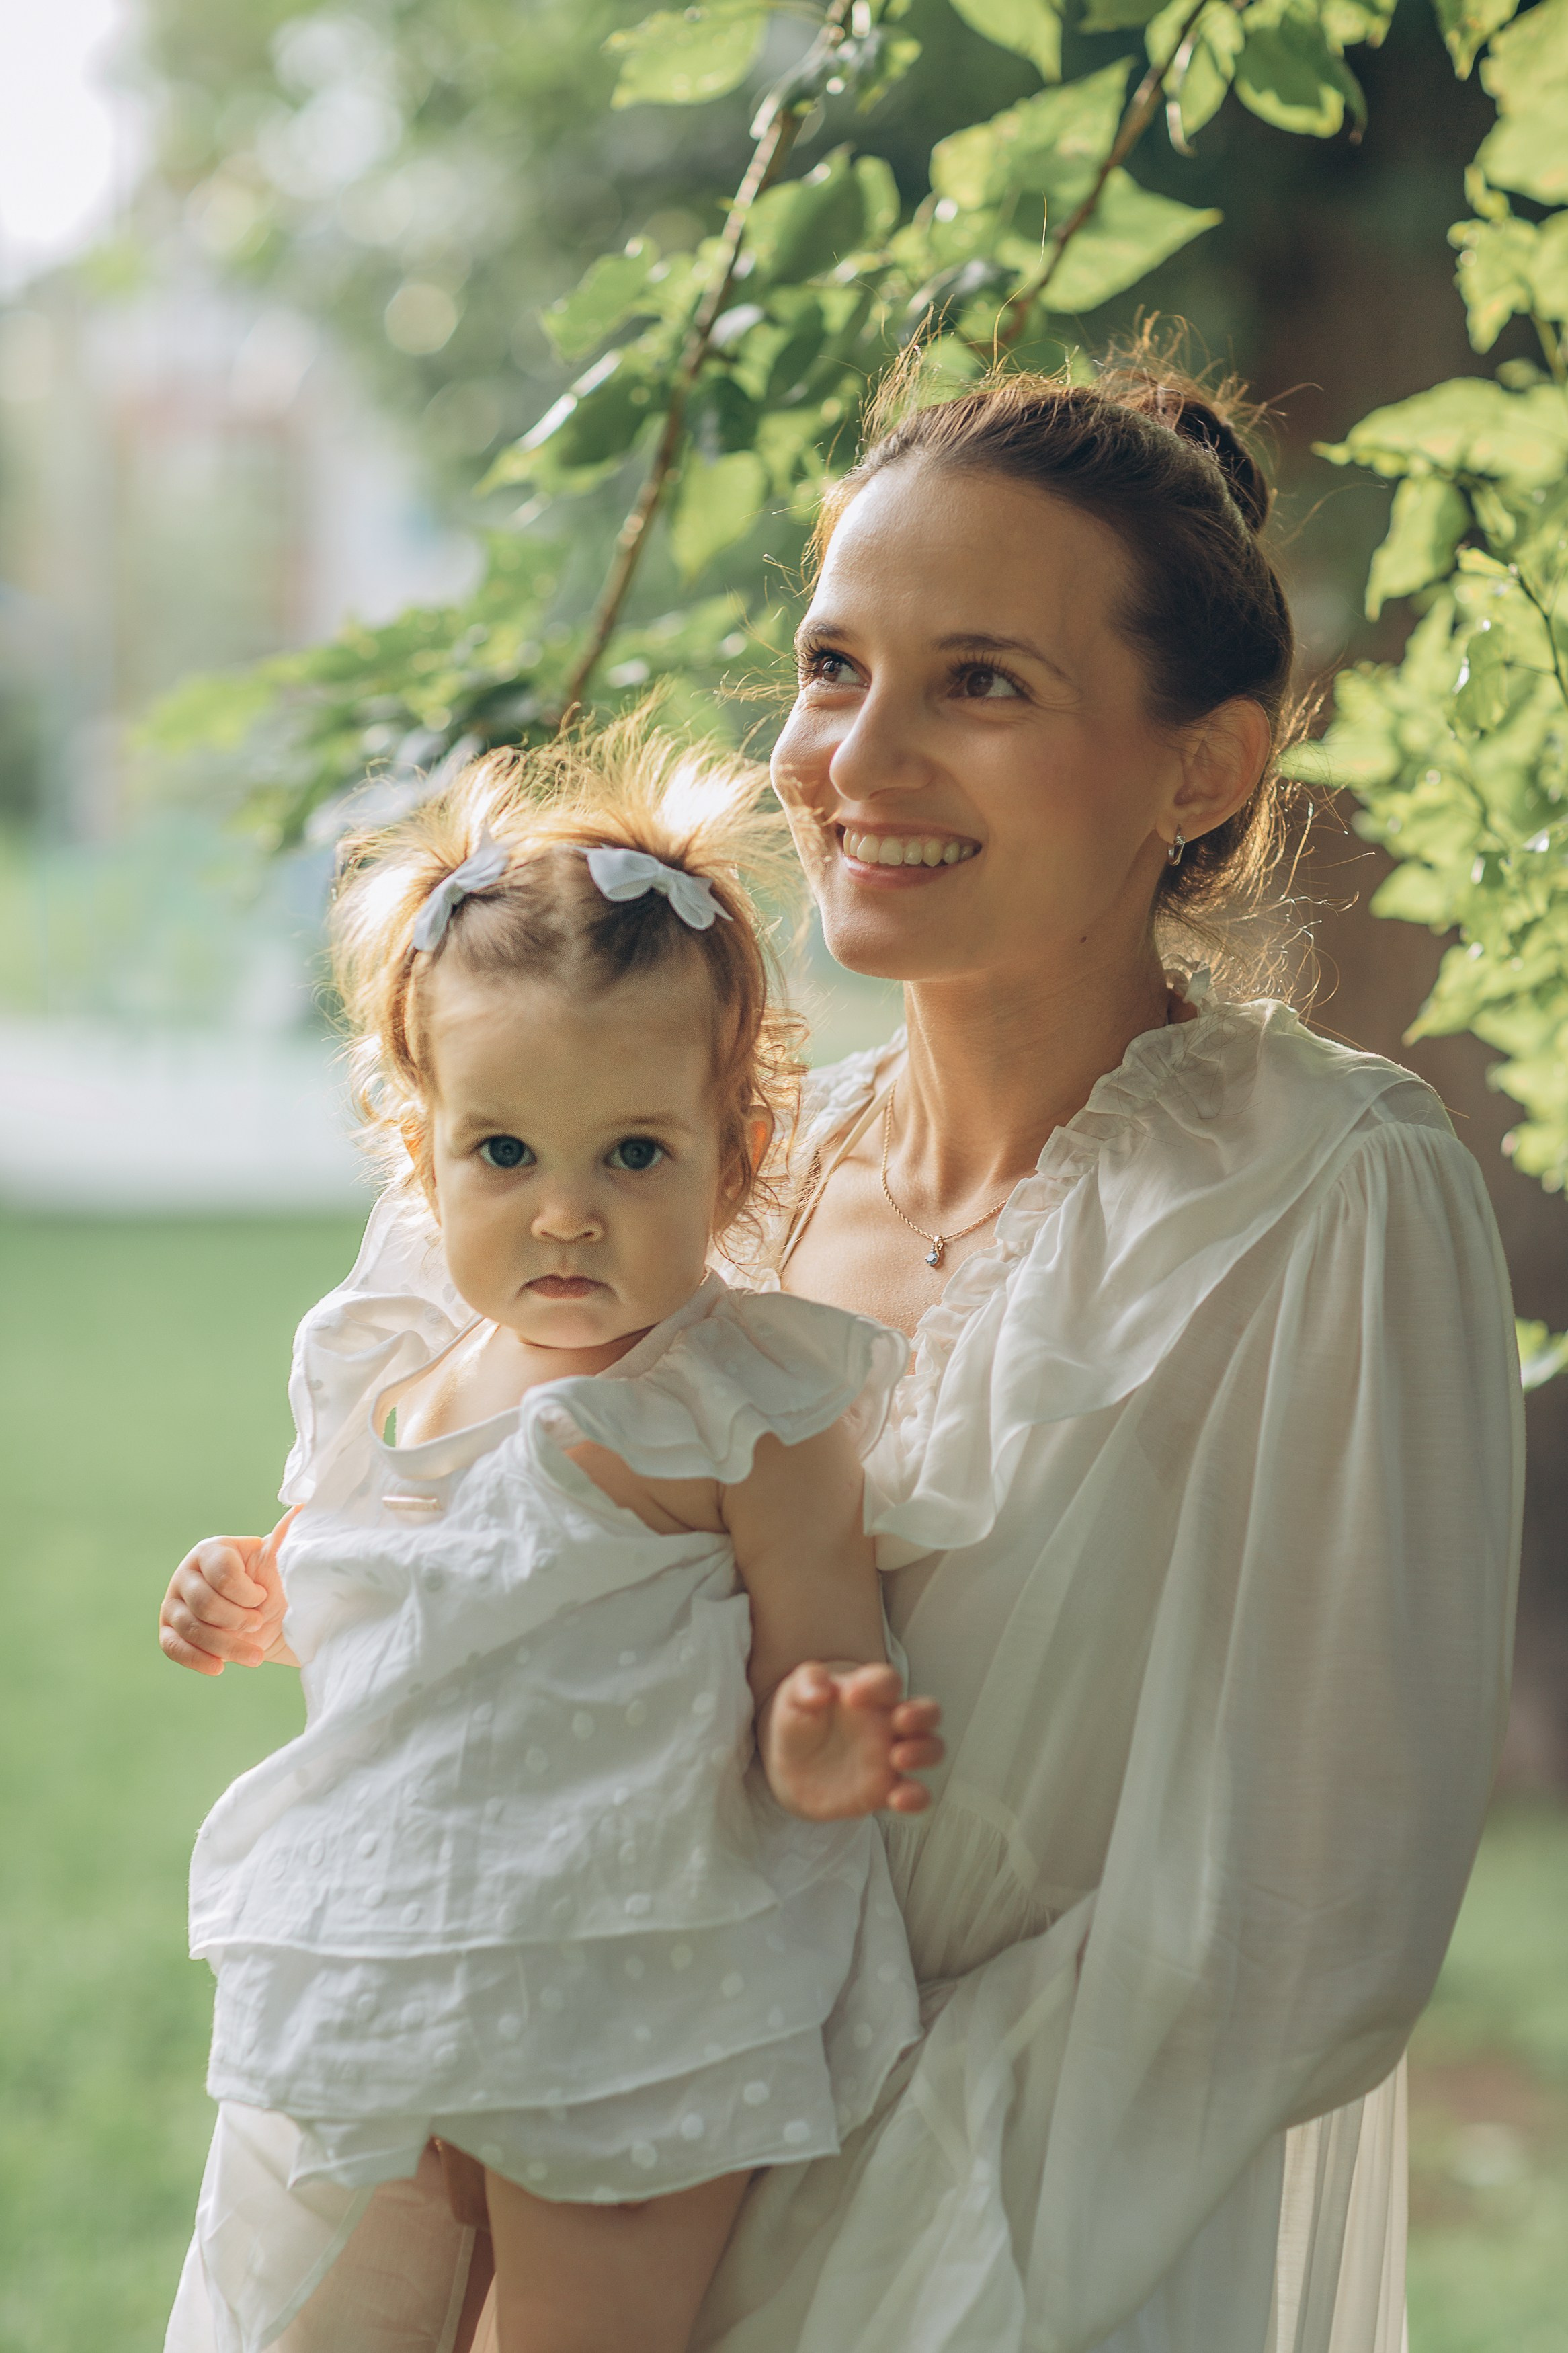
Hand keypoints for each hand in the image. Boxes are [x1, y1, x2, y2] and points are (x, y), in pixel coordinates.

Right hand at [158, 1511, 299, 1675]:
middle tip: (259, 1623)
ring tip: (255, 1655)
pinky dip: (196, 1659)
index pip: (221, 1574)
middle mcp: (186, 1574)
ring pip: (192, 1629)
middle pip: (204, 1604)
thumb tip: (305, 1501)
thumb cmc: (275, 1582)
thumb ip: (288, 1533)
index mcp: (210, 1551)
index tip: (264, 1596)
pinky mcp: (169, 1631)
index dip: (247, 1592)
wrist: (269, 1618)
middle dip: (237, 1620)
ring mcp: (174, 1603)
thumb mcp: (282, 1558)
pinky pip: (173, 1647)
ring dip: (227, 1646)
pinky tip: (219, 1667)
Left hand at [760, 1661, 943, 1820]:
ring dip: (923, 1752)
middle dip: (923, 1714)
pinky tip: (897, 1799)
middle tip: (900, 1720)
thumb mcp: (793, 1697)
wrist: (791, 1767)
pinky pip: (917, 1793)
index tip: (850, 1697)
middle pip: (928, 1711)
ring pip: (931, 1749)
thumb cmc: (799, 1722)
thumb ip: (806, 1685)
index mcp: (868, 1694)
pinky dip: (916, 1797)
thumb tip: (821, 1691)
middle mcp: (888, 1723)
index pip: (888, 1681)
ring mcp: (892, 1756)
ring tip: (898, 1758)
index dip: (877, 1685)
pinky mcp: (887, 1789)